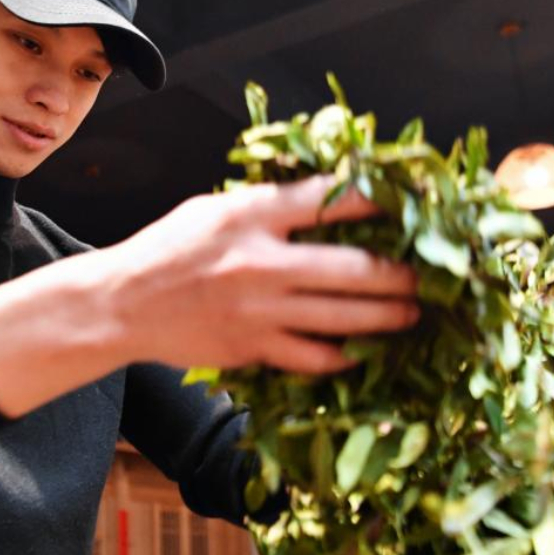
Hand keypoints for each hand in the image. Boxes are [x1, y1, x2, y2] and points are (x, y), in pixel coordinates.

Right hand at [102, 174, 419, 374]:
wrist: (122, 304)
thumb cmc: (167, 249)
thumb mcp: (212, 208)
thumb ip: (264, 205)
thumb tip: (321, 198)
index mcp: (251, 216)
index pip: (329, 200)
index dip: (379, 199)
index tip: (412, 200)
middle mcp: (261, 262)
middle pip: (354, 267)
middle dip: (401, 273)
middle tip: (431, 276)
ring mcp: (259, 310)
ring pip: (344, 316)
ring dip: (388, 316)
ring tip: (413, 313)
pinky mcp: (253, 348)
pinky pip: (313, 356)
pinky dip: (343, 355)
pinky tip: (364, 352)